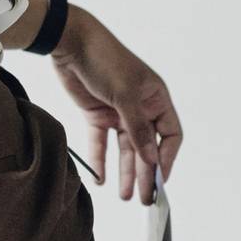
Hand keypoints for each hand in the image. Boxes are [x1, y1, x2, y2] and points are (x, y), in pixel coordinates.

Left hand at [49, 10, 182, 200]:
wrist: (70, 42)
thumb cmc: (105, 60)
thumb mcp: (125, 95)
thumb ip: (138, 129)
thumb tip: (152, 161)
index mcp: (156, 98)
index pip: (170, 135)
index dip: (167, 158)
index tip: (160, 179)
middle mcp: (140, 107)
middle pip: (147, 147)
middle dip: (147, 173)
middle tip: (144, 198)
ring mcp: (118, 112)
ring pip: (126, 149)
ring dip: (126, 172)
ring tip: (126, 196)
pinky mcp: (96, 114)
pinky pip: (101, 143)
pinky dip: (101, 160)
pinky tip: (100, 180)